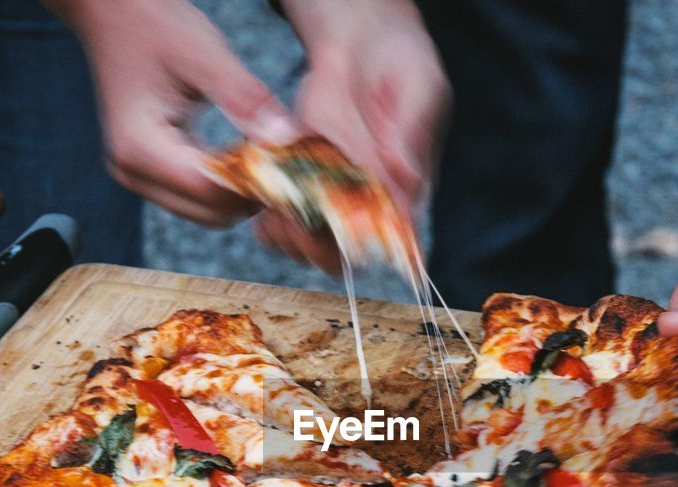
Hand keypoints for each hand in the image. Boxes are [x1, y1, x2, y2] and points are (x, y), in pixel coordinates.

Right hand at [46, 0, 300, 226]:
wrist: (111, 11)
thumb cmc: (153, 23)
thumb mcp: (205, 55)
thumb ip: (245, 100)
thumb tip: (286, 140)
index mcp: (141, 148)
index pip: (211, 192)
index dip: (256, 187)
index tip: (294, 170)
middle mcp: (133, 171)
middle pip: (209, 213)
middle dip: (250, 195)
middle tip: (287, 166)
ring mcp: (137, 175)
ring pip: (206, 211)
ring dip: (239, 192)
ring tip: (267, 157)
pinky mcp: (148, 170)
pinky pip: (196, 194)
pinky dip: (225, 182)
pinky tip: (246, 154)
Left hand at [254, 0, 449, 271]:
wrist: (361, 43)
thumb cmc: (402, 64)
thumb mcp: (418, 88)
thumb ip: (411, 132)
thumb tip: (406, 178)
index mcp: (407, 190)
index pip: (395, 239)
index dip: (370, 249)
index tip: (346, 237)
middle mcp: (369, 201)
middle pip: (346, 252)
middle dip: (319, 248)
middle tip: (298, 224)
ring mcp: (332, 192)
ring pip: (310, 240)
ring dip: (289, 236)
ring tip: (274, 214)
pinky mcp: (300, 176)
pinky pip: (283, 212)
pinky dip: (267, 214)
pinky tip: (259, 195)